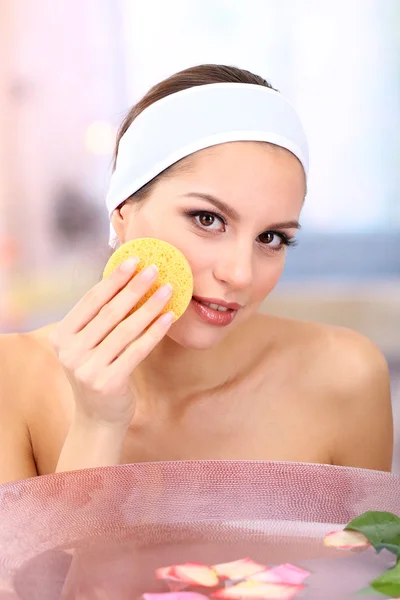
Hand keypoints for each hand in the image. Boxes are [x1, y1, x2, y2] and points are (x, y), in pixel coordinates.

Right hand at [49, 257, 173, 428]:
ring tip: (167, 289)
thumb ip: (98, 320)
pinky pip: (137, 350)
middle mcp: (69, 352)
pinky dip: (155, 331)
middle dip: (134, 287)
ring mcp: (87, 368)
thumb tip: (128, 281)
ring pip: (125, 330)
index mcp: (61, 337)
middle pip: (109, 312)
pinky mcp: (108, 382)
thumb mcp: (88, 346)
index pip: (90, 301)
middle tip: (155, 269)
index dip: (113, 279)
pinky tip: (169, 317)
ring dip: (149, 306)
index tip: (133, 260)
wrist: (98, 419)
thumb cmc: (97, 373)